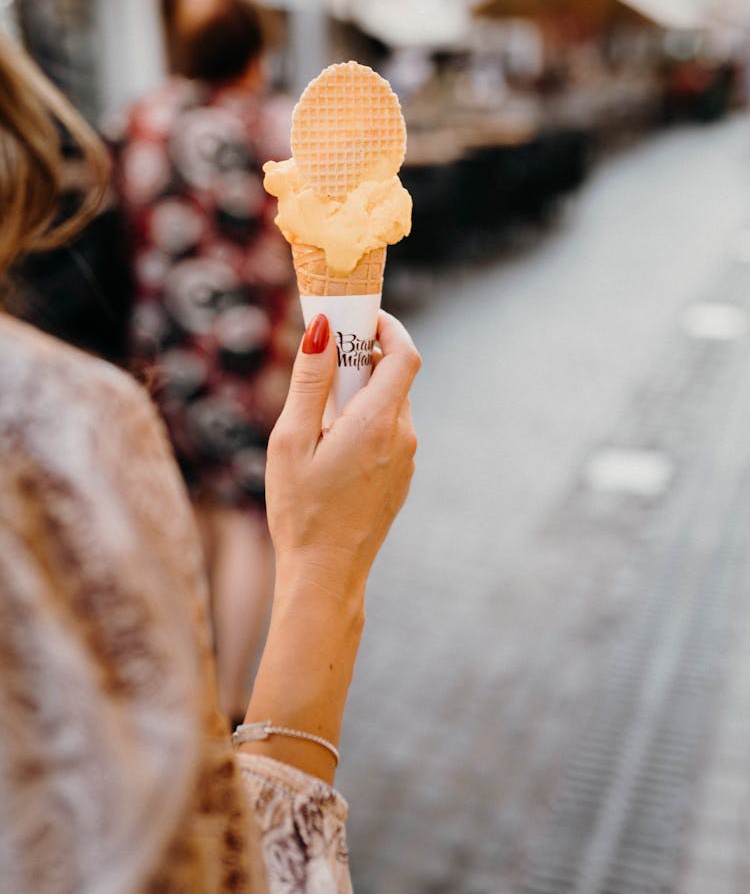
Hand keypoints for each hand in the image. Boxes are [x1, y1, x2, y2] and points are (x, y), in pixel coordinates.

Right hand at [266, 310, 419, 596]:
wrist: (325, 575)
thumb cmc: (301, 509)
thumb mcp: (292, 439)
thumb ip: (310, 382)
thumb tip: (323, 329)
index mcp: (379, 422)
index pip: (405, 354)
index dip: (387, 327)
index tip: (358, 318)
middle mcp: (403, 437)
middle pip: (394, 378)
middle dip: (361, 362)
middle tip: (321, 367)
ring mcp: (406, 460)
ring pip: (389, 407)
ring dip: (360, 396)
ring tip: (317, 420)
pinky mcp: (400, 478)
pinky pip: (388, 434)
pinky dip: (364, 423)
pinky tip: (330, 450)